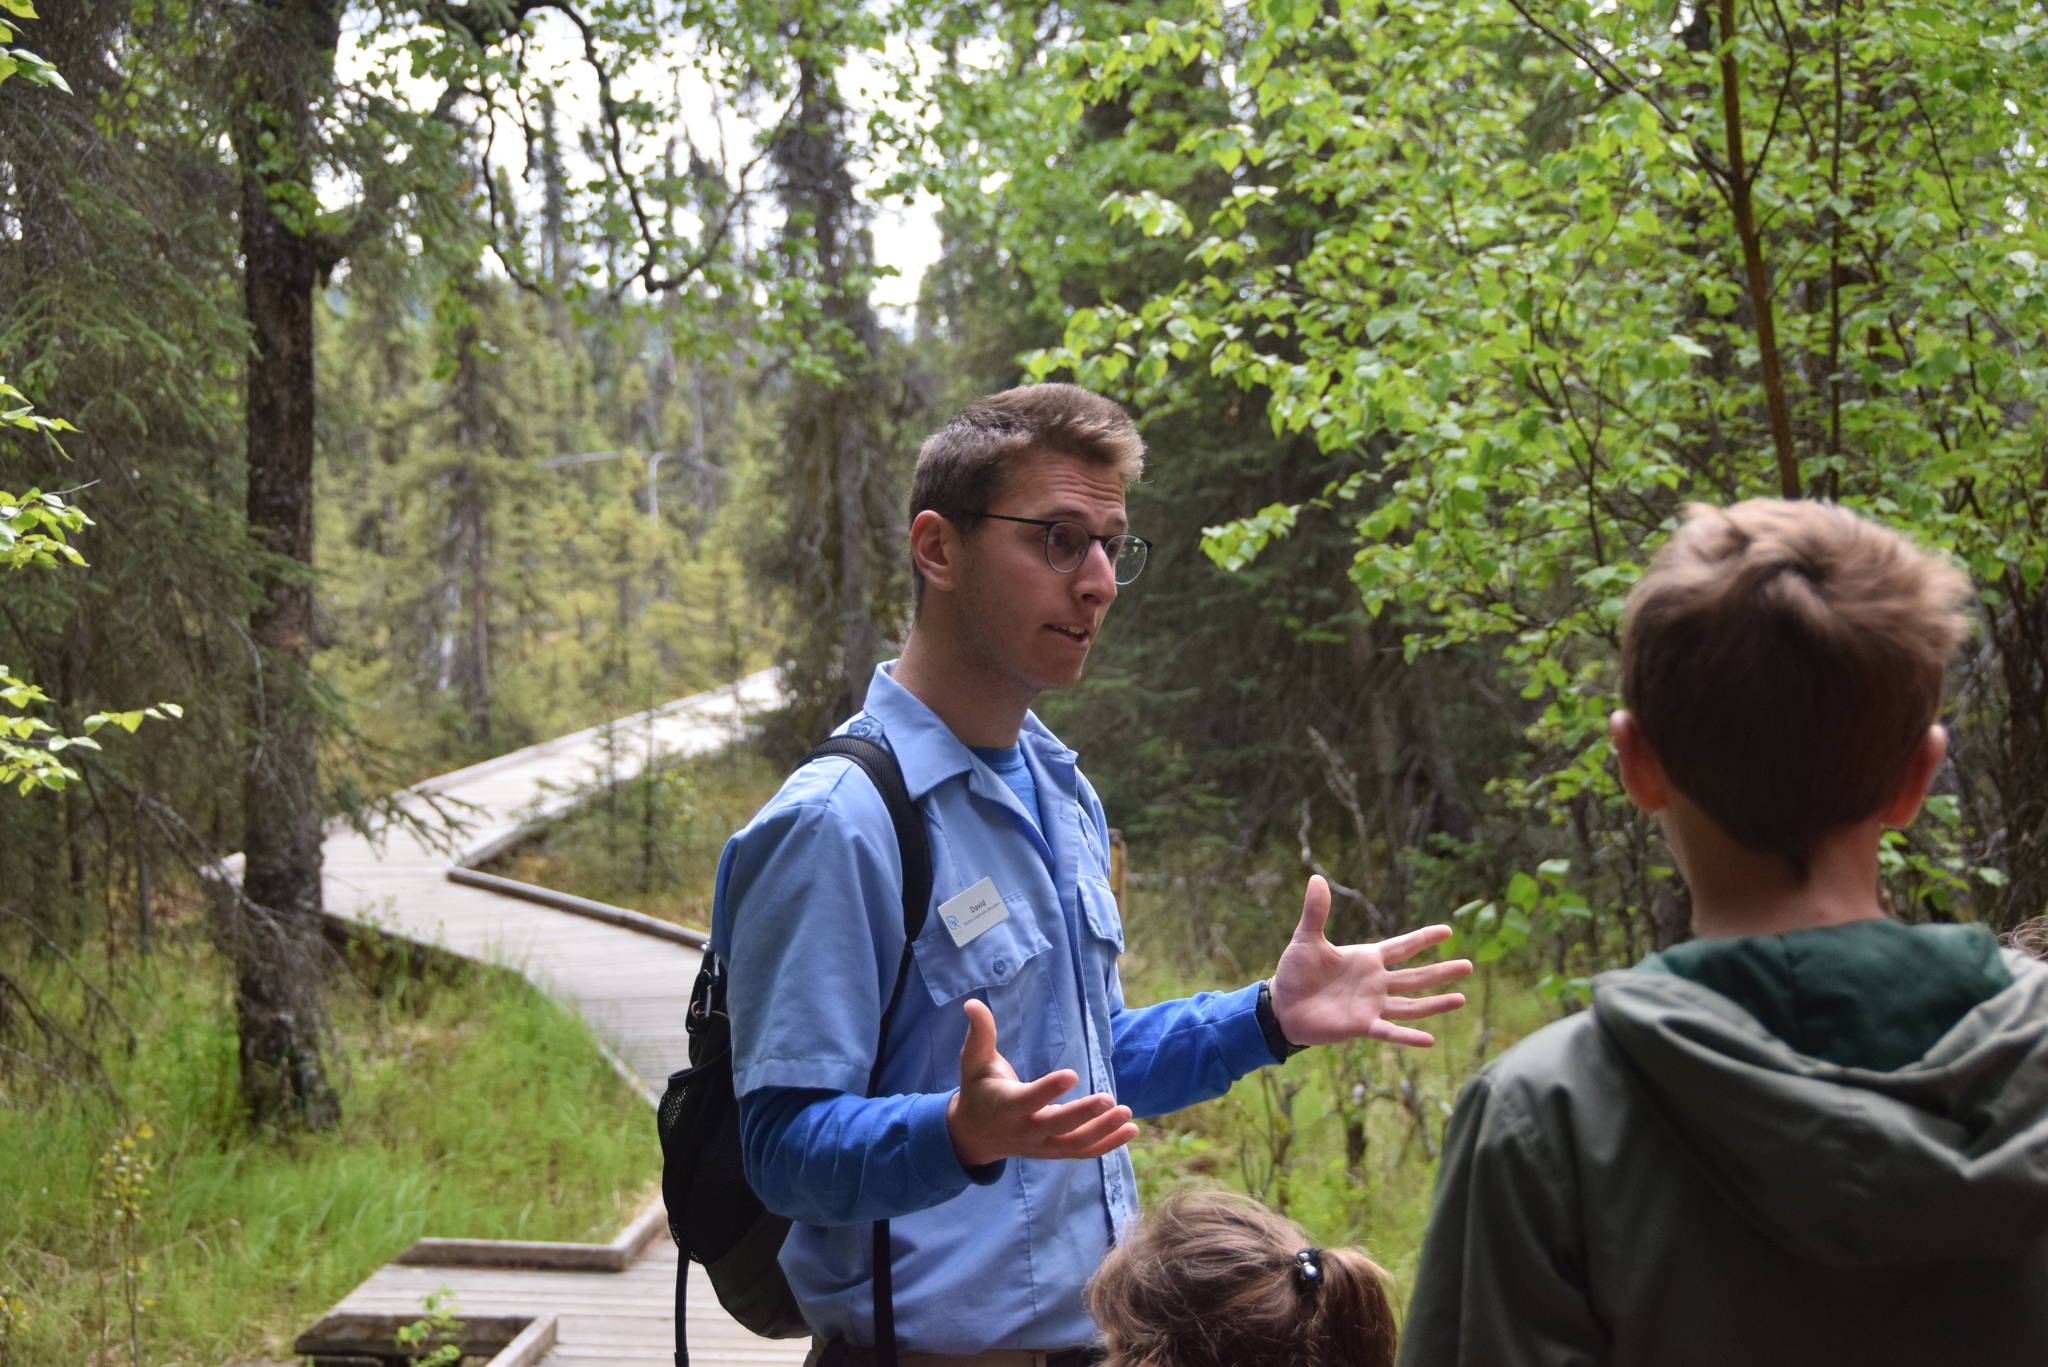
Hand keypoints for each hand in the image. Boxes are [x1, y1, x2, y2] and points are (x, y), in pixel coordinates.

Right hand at [946, 999, 1136, 1168]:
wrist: (974, 1135)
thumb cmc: (978, 1089)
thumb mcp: (973, 1062)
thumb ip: (979, 1033)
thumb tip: (973, 1003)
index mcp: (1005, 1106)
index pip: (1029, 1099)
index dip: (1049, 1089)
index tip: (1073, 1074)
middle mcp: (1024, 1130)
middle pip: (1056, 1126)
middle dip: (1082, 1114)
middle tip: (1108, 1098)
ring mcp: (1040, 1146)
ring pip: (1074, 1144)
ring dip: (1102, 1131)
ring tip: (1127, 1113)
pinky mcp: (1053, 1152)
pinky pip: (1082, 1152)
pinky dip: (1107, 1144)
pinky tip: (1130, 1130)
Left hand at [1269, 875, 1472, 1047]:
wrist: (1282, 1006)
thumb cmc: (1295, 973)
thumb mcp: (1306, 939)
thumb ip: (1316, 912)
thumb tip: (1316, 878)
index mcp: (1367, 959)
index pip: (1402, 946)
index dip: (1424, 938)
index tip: (1448, 931)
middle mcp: (1375, 983)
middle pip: (1416, 977)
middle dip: (1442, 971)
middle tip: (1469, 965)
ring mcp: (1371, 1005)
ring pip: (1411, 1005)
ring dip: (1436, 1003)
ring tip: (1462, 998)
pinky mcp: (1362, 1026)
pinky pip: (1390, 1032)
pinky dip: (1409, 1037)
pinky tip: (1431, 1040)